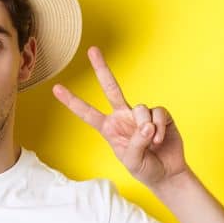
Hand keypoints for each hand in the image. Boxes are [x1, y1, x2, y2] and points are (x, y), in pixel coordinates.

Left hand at [51, 46, 188, 188]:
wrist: (167, 172)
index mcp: (109, 128)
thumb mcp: (133, 161)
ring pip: (141, 108)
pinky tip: (160, 139)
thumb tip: (147, 124)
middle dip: (102, 69)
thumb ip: (136, 142)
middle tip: (92, 50)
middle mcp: (123, 116)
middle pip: (110, 88)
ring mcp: (141, 114)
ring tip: (152, 143)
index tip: (56, 89)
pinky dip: (160, 127)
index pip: (88, 113)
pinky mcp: (160, 115)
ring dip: (147, 128)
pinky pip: (158, 113)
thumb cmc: (145, 168)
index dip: (73, 102)